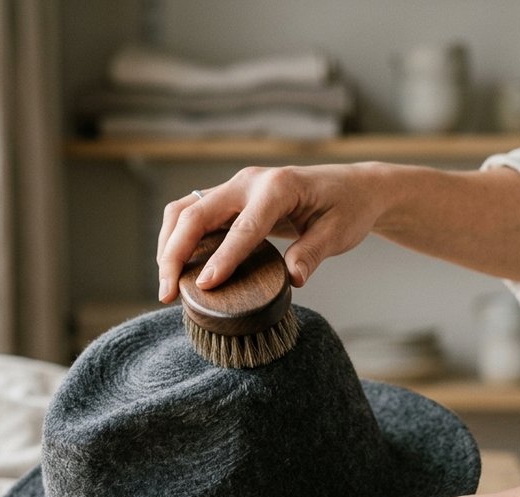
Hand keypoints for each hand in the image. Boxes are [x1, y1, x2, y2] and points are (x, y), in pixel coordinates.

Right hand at [156, 163, 390, 302]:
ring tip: (166, 285)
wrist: (352, 188)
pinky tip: (177, 268)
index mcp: (278, 187)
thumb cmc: (348, 208)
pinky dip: (178, 239)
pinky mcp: (229, 198)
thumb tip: (293, 280)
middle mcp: (249, 182)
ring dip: (168, 245)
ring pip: (184, 210)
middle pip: (196, 214)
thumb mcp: (339, 233)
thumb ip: (313, 253)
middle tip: (167, 292)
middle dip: (174, 253)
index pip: (242, 227)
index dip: (221, 258)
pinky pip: (192, 214)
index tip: (203, 286)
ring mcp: (235, 187)